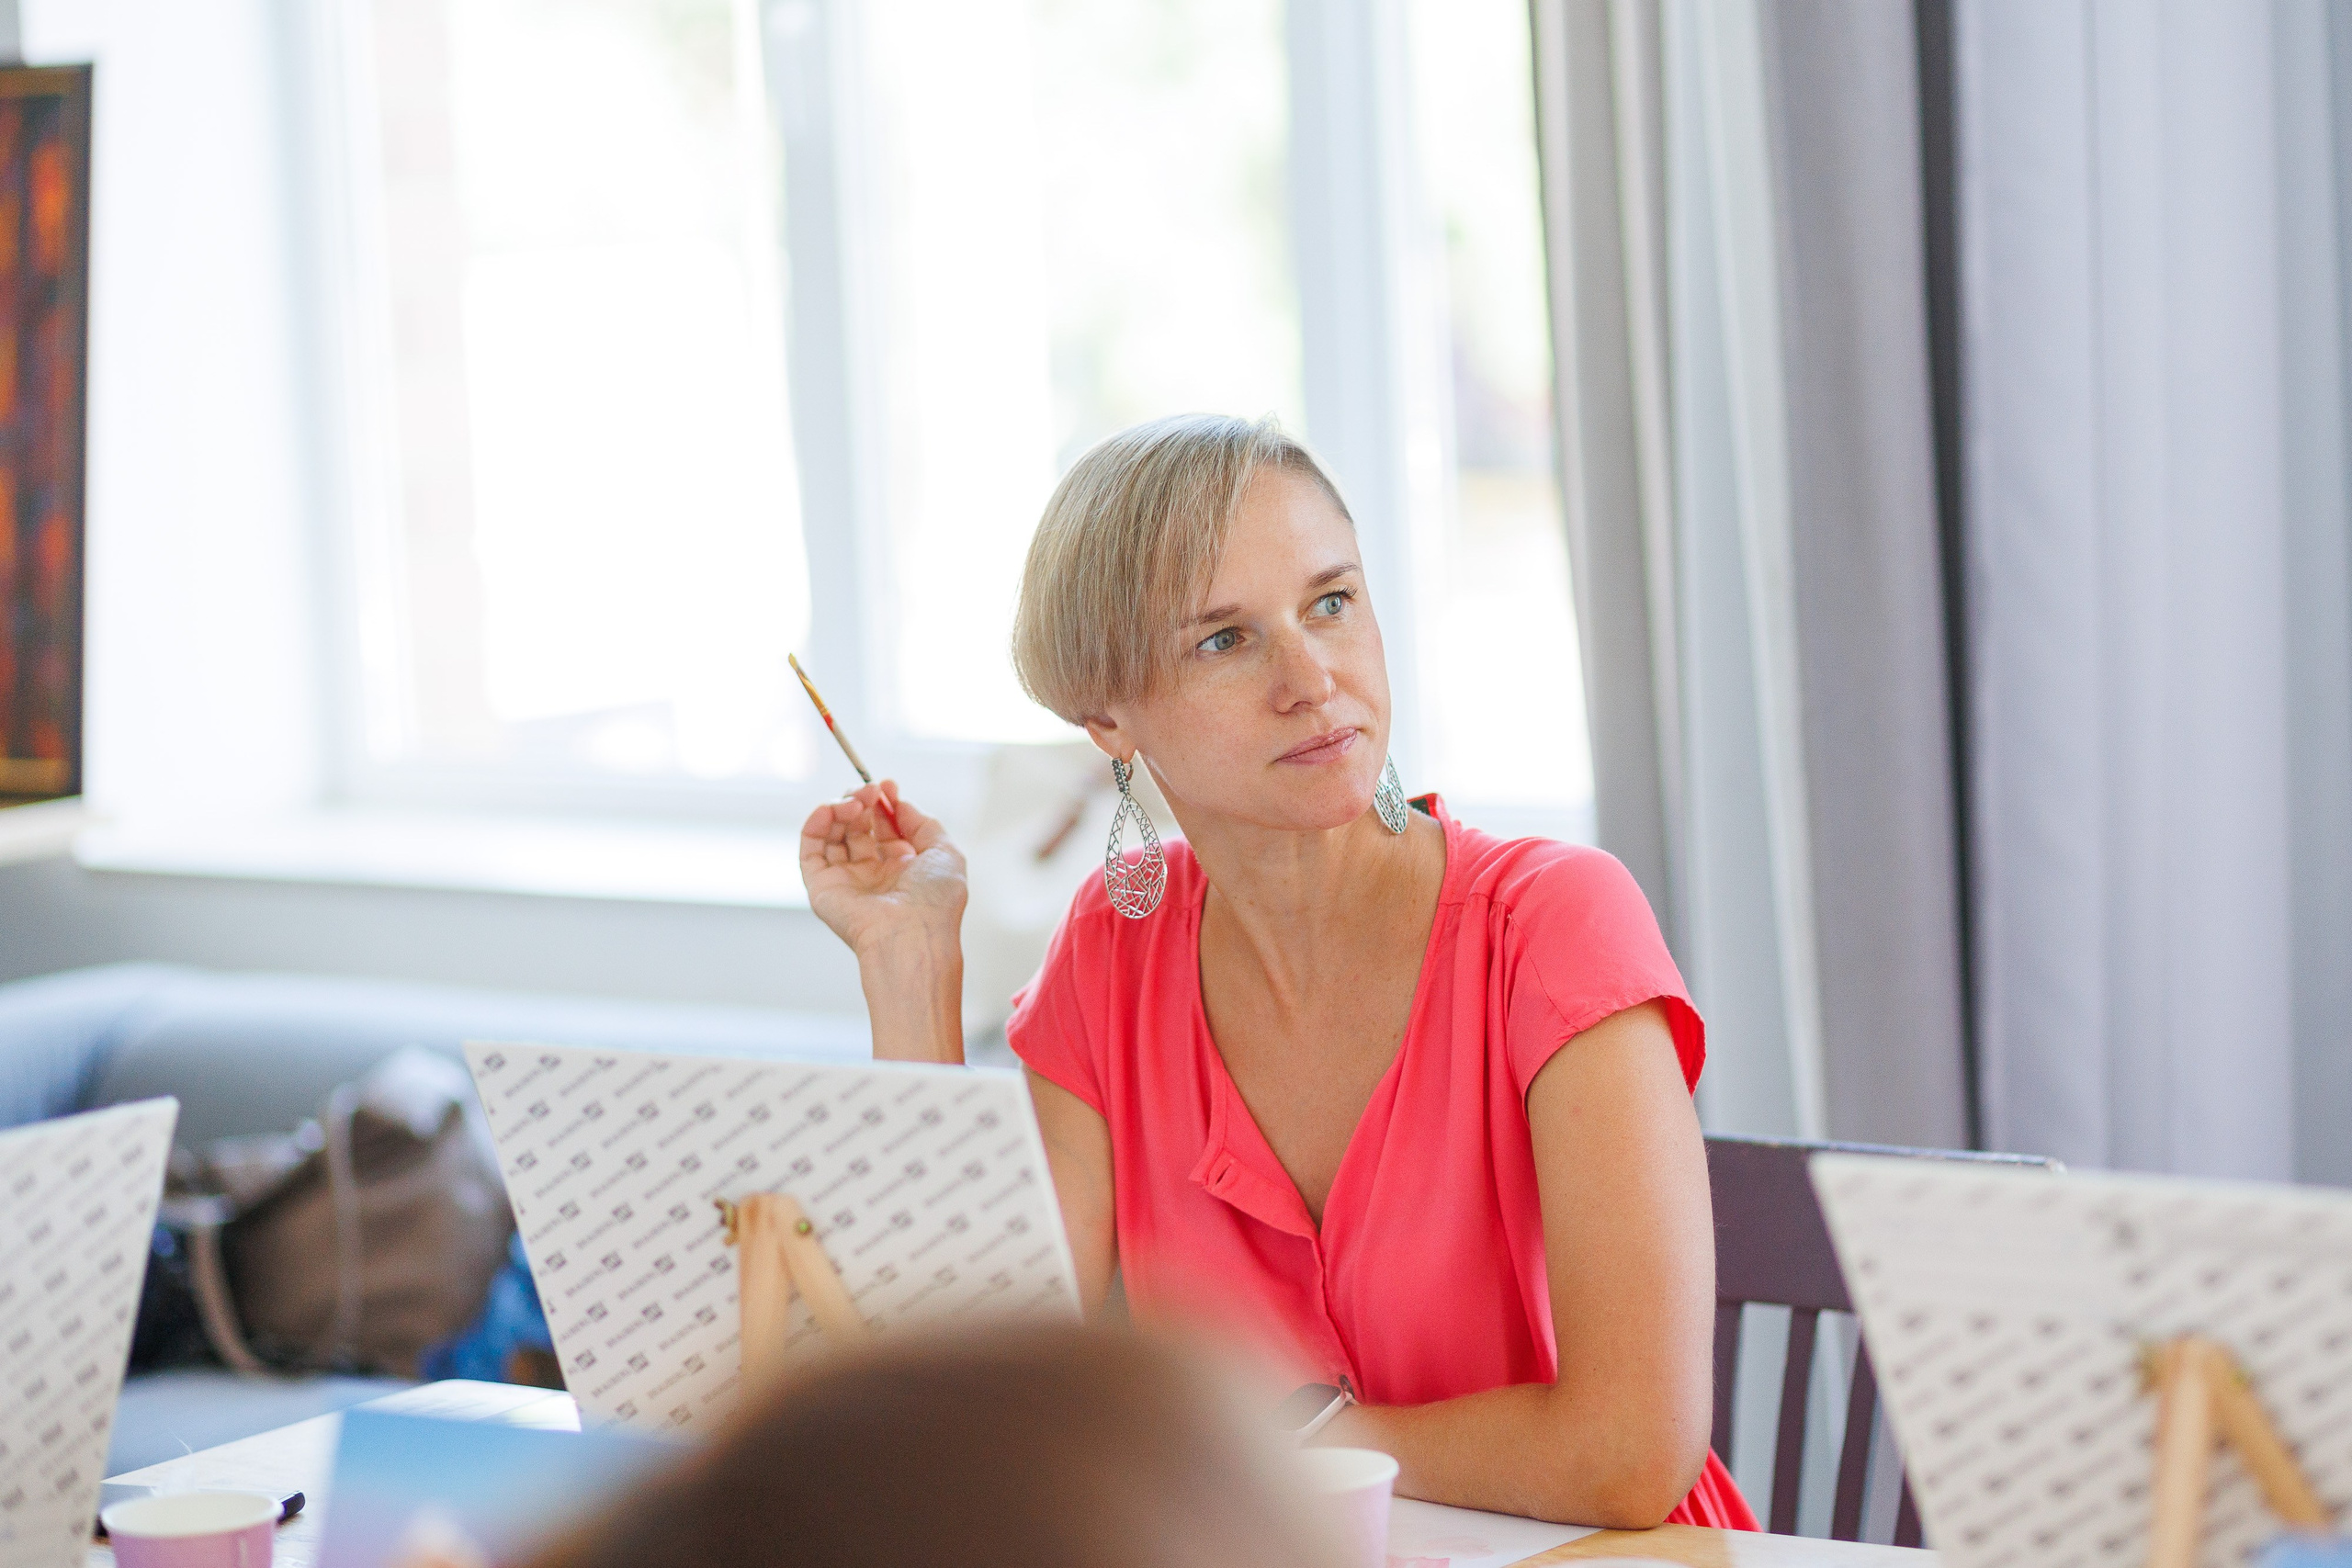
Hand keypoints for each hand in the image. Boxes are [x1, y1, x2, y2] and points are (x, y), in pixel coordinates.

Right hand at [799, 781, 967, 959]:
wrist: (912, 936)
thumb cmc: (935, 902)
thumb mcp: (945, 851)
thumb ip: (923, 822)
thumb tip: (898, 802)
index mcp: (903, 870)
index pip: (886, 828)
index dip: (884, 804)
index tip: (885, 785)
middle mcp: (874, 876)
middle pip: (858, 827)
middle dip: (861, 802)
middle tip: (868, 790)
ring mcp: (846, 881)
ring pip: (833, 834)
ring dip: (840, 809)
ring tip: (854, 802)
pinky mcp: (822, 888)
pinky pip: (810, 850)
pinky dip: (815, 824)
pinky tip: (829, 809)